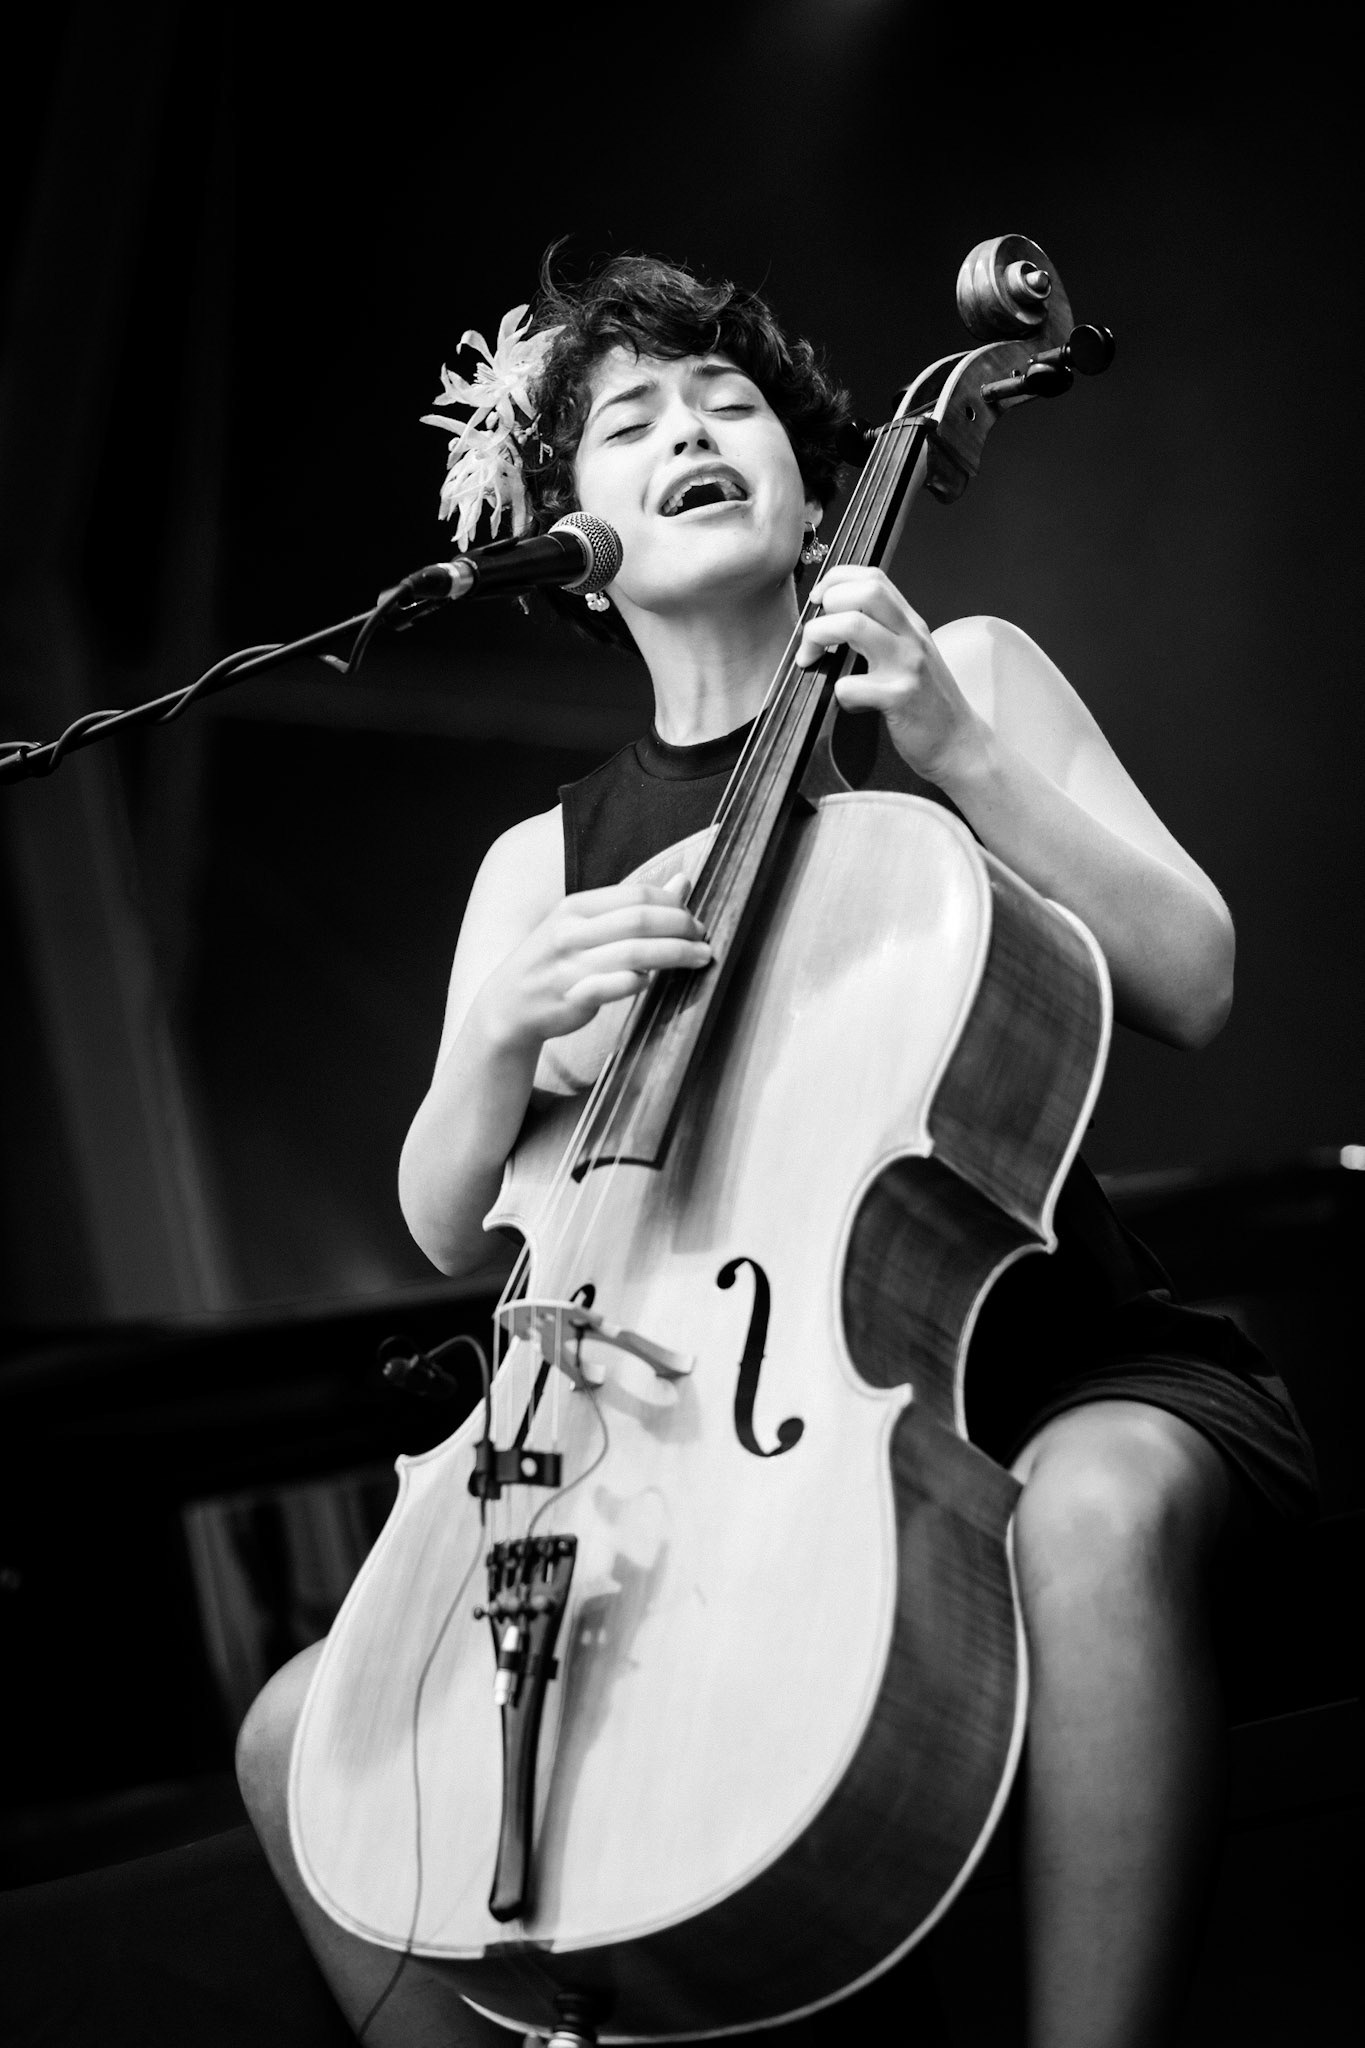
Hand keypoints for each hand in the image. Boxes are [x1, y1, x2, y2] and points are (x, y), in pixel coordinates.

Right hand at [476, 873, 710, 1052]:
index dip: (673, 904)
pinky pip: (616, 986)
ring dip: (675, 955)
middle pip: (639, 921)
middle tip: (703, 938)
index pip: (636, 894)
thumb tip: (683, 881)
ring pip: (634, 954)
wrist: (508, 1005)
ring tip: (700, 958)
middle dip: (680, 928)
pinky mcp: (572, 998)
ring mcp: (570, 966)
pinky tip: (652, 981)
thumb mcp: (585, 925)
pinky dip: (640, 981)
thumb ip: (632, 906)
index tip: (693, 919)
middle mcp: (571, 932)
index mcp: (575, 907)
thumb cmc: (555, 961)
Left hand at [796, 566, 986, 783]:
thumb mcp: (910, 656)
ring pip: (854, 625)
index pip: (872, 577)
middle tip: (813, 634)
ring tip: (811, 660)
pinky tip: (850, 703)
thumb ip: (882, 633)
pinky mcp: (899, 697)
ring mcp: (907, 666)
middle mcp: (911, 637)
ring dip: (818, 636)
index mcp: (910, 624)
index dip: (836, 580)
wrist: (959, 743)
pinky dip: (839, 694)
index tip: (818, 601)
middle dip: (826, 605)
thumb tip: (834, 620)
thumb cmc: (927, 703)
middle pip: (865, 591)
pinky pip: (851, 685)